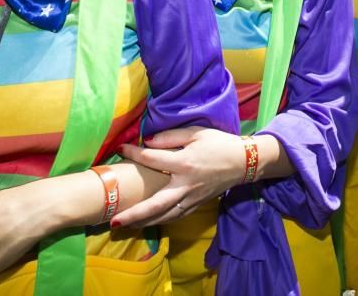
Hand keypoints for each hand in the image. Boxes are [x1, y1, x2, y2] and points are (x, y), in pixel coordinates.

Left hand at [111, 126, 245, 227]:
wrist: (243, 162)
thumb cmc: (219, 144)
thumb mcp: (196, 133)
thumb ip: (170, 137)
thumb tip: (147, 141)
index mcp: (184, 163)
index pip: (152, 159)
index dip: (134, 153)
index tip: (120, 149)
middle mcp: (185, 185)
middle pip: (155, 204)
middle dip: (134, 214)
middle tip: (114, 220)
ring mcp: (191, 198)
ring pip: (164, 216)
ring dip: (144, 222)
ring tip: (125, 225)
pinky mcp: (197, 205)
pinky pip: (175, 216)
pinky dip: (160, 221)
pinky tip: (148, 222)